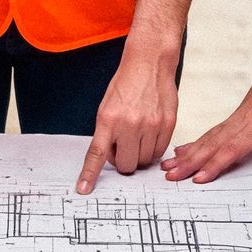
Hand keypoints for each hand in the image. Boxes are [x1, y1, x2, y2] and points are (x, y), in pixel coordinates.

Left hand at [76, 40, 179, 193]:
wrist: (149, 63)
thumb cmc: (126, 84)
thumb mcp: (107, 107)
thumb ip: (107, 133)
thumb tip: (111, 158)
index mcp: (108, 119)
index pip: (97, 153)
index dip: (90, 174)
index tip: (83, 189)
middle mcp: (129, 124)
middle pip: (126, 165)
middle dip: (123, 162)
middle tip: (123, 147)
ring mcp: (151, 125)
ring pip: (144, 161)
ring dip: (139, 154)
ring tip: (137, 135)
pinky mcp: (167, 124)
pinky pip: (159, 152)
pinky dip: (153, 149)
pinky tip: (150, 133)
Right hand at [163, 49, 251, 184]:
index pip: (234, 148)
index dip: (216, 164)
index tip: (199, 178)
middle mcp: (244, 120)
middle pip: (213, 145)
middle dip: (191, 163)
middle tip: (170, 177)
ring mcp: (239, 118)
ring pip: (210, 138)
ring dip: (189, 154)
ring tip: (169, 167)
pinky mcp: (239, 116)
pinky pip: (215, 133)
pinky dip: (198, 143)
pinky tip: (186, 150)